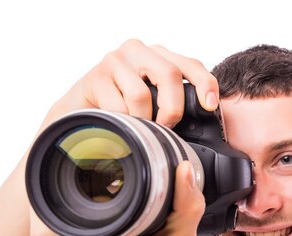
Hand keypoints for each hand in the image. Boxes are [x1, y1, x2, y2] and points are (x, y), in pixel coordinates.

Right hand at [40, 38, 219, 129]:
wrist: (80, 112)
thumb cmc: (122, 108)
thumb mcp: (153, 102)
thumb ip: (173, 101)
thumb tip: (202, 118)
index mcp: (158, 56)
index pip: (190, 65)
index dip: (205, 84)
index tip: (210, 106)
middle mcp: (138, 51)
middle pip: (169, 75)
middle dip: (172, 108)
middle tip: (166, 127)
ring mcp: (115, 60)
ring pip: (142, 95)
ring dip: (143, 119)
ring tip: (137, 127)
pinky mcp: (96, 76)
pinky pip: (119, 107)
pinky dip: (123, 122)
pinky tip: (118, 124)